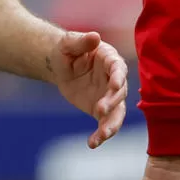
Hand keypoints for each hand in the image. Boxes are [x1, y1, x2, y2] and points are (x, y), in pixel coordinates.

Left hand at [49, 30, 128, 147]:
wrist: (60, 66)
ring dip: (112, 125)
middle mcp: (114, 79)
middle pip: (119, 93)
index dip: (118, 77)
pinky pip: (104, 124)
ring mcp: (110, 96)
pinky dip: (101, 135)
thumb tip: (95, 36)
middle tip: (99, 109)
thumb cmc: (65, 50)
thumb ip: (81, 41)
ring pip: (117, 113)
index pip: (118, 68)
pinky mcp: (101, 110)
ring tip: (102, 136)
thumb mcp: (68, 43)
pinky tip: (93, 143)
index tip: (115, 86)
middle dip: (112, 102)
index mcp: (110, 59)